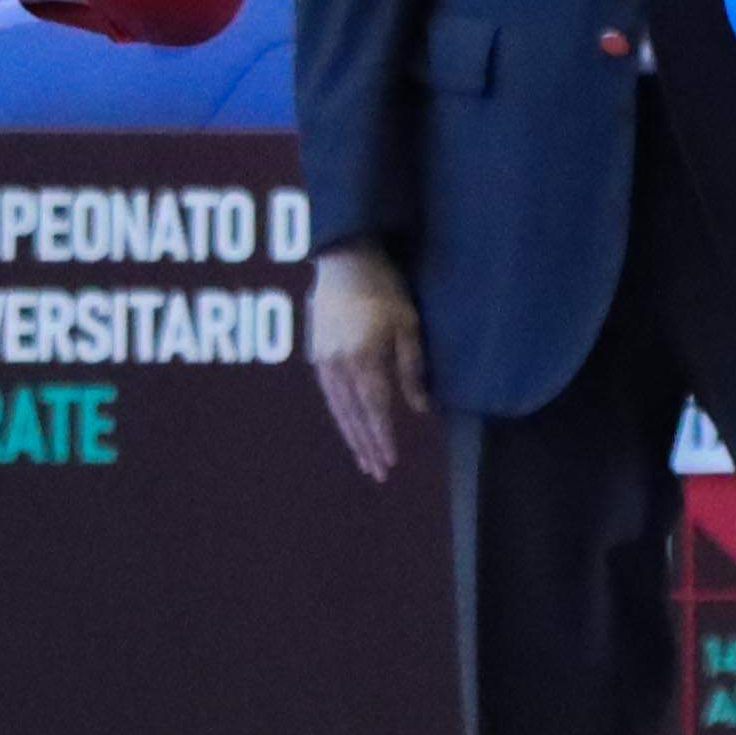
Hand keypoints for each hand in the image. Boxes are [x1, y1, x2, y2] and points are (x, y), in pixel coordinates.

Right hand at [311, 241, 431, 483]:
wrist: (344, 261)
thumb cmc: (385, 289)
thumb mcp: (408, 325)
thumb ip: (412, 368)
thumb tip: (418, 409)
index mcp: (364, 357)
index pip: (375, 408)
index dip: (383, 438)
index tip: (390, 462)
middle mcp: (339, 365)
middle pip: (354, 416)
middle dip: (367, 446)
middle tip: (377, 473)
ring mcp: (324, 361)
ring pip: (338, 409)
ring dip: (351, 437)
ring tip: (363, 460)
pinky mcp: (317, 354)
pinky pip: (329, 395)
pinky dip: (340, 416)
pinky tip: (349, 428)